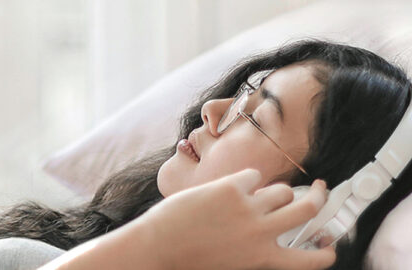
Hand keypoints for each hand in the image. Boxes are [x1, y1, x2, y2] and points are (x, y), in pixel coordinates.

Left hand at [138, 169, 335, 269]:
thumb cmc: (192, 257)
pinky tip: (231, 187)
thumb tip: (274, 229)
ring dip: (278, 191)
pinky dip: (248, 181)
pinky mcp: (232, 188)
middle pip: (308, 208)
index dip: (327, 252)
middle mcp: (262, 233)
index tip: (330, 244)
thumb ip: (258, 248)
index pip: (311, 259)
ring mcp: (249, 208)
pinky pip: (253, 176)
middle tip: (320, 190)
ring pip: (283, 189)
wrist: (159, 246)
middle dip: (320, 197)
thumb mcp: (234, 261)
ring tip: (264, 193)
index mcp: (263, 258)